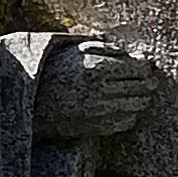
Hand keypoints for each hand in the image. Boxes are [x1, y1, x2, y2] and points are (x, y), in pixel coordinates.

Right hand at [37, 36, 154, 143]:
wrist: (30, 101)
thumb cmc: (52, 70)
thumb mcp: (75, 49)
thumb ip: (105, 47)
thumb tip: (134, 53)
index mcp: (97, 68)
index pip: (138, 69)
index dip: (146, 67)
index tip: (145, 66)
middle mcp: (100, 91)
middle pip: (142, 88)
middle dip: (148, 83)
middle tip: (147, 80)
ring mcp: (99, 112)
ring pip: (137, 106)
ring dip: (141, 99)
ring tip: (137, 93)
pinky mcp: (96, 128)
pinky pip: (126, 123)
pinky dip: (130, 114)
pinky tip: (123, 107)